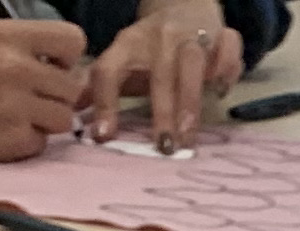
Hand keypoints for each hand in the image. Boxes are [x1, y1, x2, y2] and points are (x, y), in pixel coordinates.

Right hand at [0, 19, 84, 159]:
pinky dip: (28, 141)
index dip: (68, 56)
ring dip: (47, 120)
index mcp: (5, 36)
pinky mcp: (11, 142)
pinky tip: (3, 131)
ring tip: (19, 115)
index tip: (53, 65)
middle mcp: (15, 69)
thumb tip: (52, 54)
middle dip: (57, 93)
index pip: (72, 40)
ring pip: (64, 118)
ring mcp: (15, 107)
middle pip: (72, 87)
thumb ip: (14, 40)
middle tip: (33, 97)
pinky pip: (42, 143)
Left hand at [82, 0, 242, 150]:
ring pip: (192, 66)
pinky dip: (227, 71)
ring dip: (191, 102)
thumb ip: (98, 87)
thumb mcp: (122, 60)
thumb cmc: (151, 46)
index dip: (105, 103)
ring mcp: (191, 34)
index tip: (104, 137)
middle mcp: (158, 38)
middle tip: (163, 147)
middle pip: (158, 75)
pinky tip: (220, 91)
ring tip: (189, 136)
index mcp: (127, 44)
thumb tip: (71, 114)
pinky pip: (228, 49)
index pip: (109, 71)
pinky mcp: (221, 34)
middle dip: (160, 112)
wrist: (183, 3)